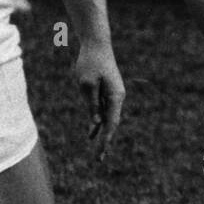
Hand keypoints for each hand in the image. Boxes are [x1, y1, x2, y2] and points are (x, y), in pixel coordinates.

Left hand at [76, 42, 124, 161]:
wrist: (96, 44)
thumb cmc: (90, 62)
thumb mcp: (86, 85)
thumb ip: (92, 105)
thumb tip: (97, 122)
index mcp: (115, 96)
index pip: (111, 122)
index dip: (106, 139)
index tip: (101, 151)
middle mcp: (117, 97)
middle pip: (112, 123)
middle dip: (105, 142)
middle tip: (100, 159)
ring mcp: (112, 94)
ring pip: (107, 118)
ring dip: (102, 134)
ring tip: (98, 152)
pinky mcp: (106, 91)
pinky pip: (103, 110)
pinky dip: (98, 122)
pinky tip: (92, 133)